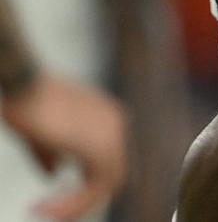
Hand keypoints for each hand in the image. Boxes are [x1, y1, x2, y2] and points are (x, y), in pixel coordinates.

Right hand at [1, 74, 126, 220]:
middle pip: (112, 175)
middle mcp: (116, 124)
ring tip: (46, 211)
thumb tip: (54, 173)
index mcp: (108, 117)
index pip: (107, 161)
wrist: (24, 85)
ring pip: (105, 185)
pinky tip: (45, 206)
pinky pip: (96, 187)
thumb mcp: (44, 134)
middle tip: (52, 211)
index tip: (50, 198)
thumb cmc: (29, 104)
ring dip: (75, 205)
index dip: (82, 185)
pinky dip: (72, 204)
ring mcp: (113, 134)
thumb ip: (53, 154)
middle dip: (82, 199)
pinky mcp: (101, 145)